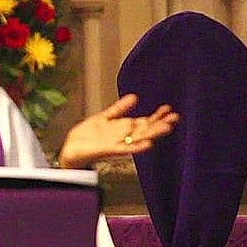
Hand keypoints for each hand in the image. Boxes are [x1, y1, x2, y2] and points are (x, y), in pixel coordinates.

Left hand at [57, 93, 178, 168]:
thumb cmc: (87, 136)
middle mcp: (123, 137)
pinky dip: (136, 147)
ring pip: (138, 138)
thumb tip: (134, 97)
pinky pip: (125, 148)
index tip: (169, 109)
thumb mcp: (104, 117)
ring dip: (152, 134)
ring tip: (166, 128)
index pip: (144, 122)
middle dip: (160, 124)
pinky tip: (147, 144)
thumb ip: (119, 109)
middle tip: (175, 118)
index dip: (156, 116)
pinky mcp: (108, 150)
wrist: (71, 149)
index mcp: (123, 129)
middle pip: (145, 130)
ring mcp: (117, 144)